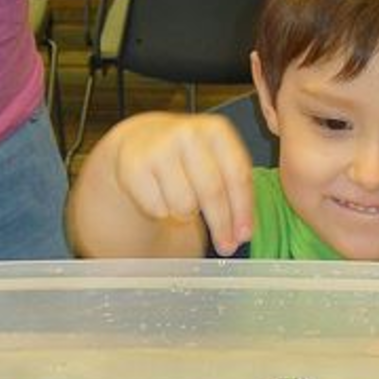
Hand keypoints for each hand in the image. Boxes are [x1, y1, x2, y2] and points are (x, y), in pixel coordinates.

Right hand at [112, 112, 253, 255]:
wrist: (141, 141)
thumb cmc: (189, 159)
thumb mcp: (218, 163)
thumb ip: (235, 192)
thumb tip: (242, 233)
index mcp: (217, 131)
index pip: (237, 175)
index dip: (243, 209)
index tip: (244, 236)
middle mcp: (188, 134)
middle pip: (212, 192)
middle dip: (221, 225)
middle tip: (226, 247)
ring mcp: (158, 148)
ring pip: (184, 205)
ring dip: (186, 214)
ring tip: (183, 200)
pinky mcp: (134, 165)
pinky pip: (158, 209)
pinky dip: (162, 211)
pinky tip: (161, 195)